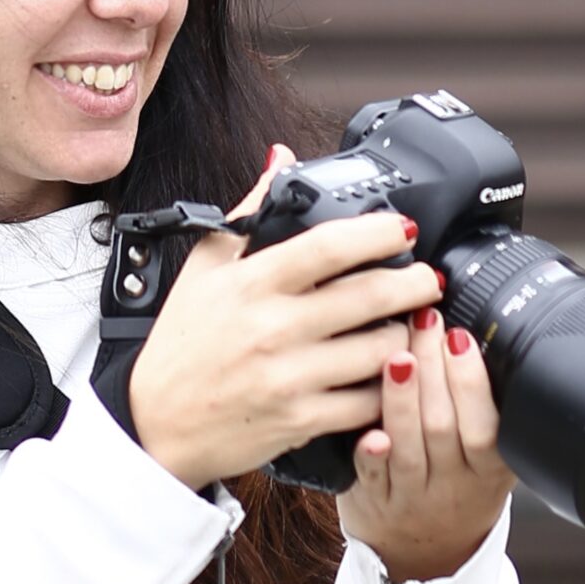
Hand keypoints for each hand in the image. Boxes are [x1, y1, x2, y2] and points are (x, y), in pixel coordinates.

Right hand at [128, 147, 444, 490]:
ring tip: (408, 325)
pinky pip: (368, 403)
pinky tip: (389, 374)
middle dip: (415, 283)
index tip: (402, 229)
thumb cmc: (181, 345)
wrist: (156, 423)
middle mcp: (272, 328)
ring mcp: (289, 377)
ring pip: (379, 351)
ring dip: (405, 336)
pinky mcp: (302, 420)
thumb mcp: (204, 269)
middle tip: (428, 278)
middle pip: (369, 296)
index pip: (327, 246)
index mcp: (250, 284)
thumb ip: (249, 213)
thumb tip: (281, 160)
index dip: (377, 232)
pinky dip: (388, 388)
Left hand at [336, 307, 515, 582]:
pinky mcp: (375, 504)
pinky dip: (371, 453)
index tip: (458, 335)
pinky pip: (373, 477)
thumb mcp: (485, 455)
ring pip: (410, 446)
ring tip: (395, 353)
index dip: (472, 380)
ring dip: (402, 397)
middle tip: (422, 321)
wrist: (424, 555)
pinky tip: (368, 428)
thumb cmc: (453, 484)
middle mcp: (455, 483)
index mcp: (491, 467)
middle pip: (445, 424)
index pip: (488, 423)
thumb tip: (460, 330)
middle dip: (434, 367)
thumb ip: (477, 406)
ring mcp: (414, 495)